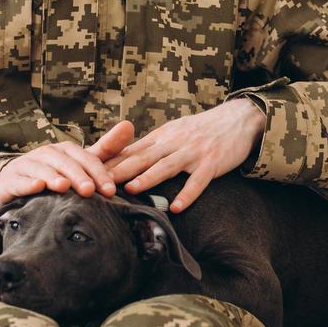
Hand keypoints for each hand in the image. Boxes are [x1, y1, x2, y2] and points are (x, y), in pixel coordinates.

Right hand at [0, 120, 136, 206]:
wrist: (18, 182)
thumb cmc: (57, 173)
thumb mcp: (82, 162)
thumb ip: (106, 149)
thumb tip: (130, 124)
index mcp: (66, 150)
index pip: (85, 159)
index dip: (98, 173)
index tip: (110, 190)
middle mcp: (47, 154)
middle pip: (65, 163)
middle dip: (78, 176)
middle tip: (90, 191)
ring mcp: (28, 165)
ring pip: (42, 170)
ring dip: (53, 177)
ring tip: (63, 187)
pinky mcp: (12, 179)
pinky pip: (19, 181)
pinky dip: (27, 184)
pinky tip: (36, 188)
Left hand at [101, 98, 267, 213]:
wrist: (238, 119)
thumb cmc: (202, 130)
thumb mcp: (174, 133)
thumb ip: (153, 147)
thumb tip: (124, 162)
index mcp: (162, 137)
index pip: (131, 150)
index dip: (110, 162)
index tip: (89, 173)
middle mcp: (174, 142)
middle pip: (143, 157)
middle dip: (120, 170)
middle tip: (99, 183)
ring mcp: (193, 152)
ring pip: (167, 165)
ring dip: (148, 177)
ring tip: (130, 189)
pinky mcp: (212, 162)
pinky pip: (198, 180)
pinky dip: (188, 193)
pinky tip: (177, 207)